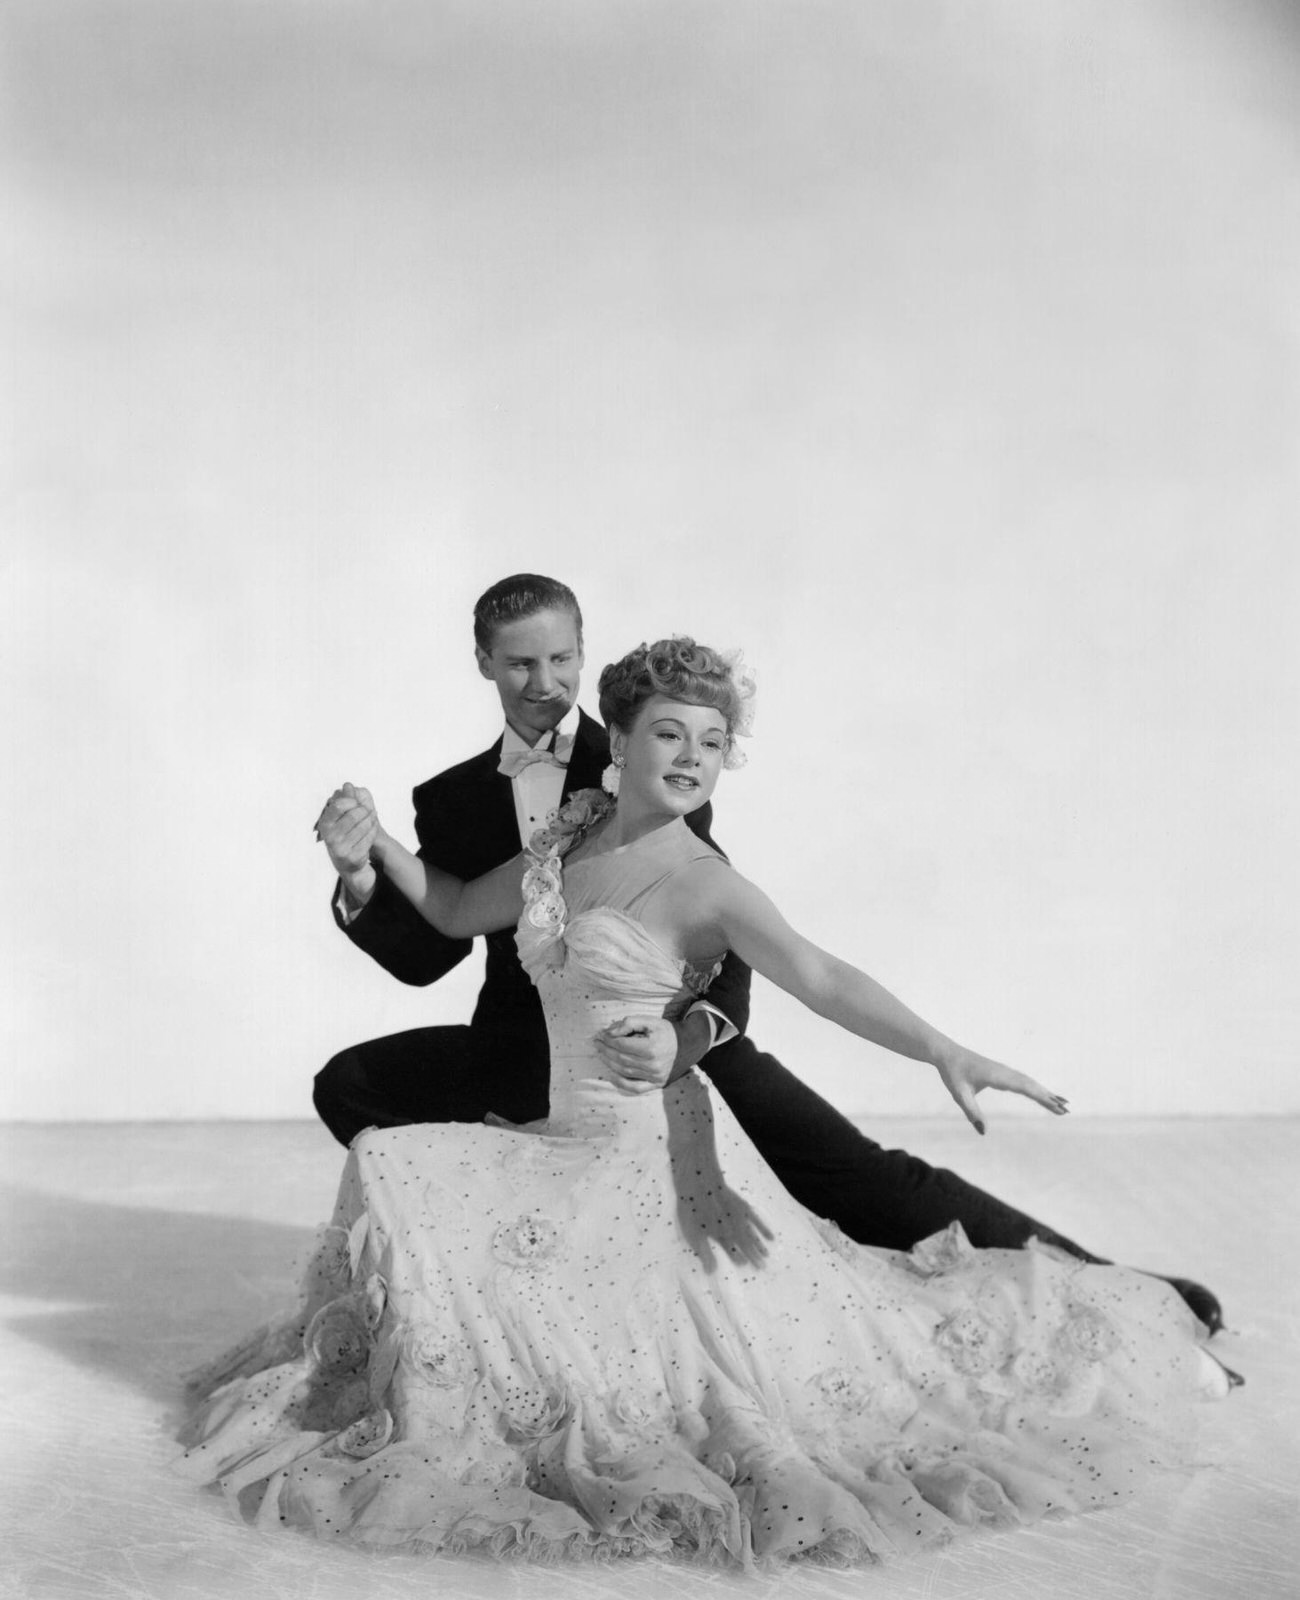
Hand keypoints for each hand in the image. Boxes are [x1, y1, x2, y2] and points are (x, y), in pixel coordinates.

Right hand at [314, 783, 379, 876]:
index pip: (339, 805)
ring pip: (364, 825)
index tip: (355, 802)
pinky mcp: (354, 856)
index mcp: (325, 824)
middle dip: (364, 810)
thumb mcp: (340, 818)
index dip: (351, 801)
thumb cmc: (343, 834)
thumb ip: (345, 801)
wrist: (346, 862)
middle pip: (354, 814)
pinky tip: (373, 826)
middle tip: (368, 810)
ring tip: (371, 816)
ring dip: (371, 819)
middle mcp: (330, 837)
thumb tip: (348, 784)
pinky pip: (370, 837)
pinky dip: (374, 829)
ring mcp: (341, 848)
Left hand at [593, 1016, 681, 1093]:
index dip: (608, 1039)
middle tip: (596, 1043)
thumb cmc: (667, 1031)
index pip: (622, 1045)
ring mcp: (654, 1077)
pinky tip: (611, 1075)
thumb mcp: (650, 1021)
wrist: (688, 1045)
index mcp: (651, 1048)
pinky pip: (635, 1087)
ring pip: (625, 1071)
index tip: (600, 1034)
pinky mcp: (656, 1084)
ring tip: (600, 1053)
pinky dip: (621, 1083)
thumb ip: (630, 1023)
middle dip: (605, 1050)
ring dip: (609, 1062)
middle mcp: (653, 1065)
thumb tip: (610, 1033)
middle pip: (621, 1058)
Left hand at [935, 1046, 1068, 1134]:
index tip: (1057, 1106)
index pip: (1025, 1088)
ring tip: (1062, 1103)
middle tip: (1067, 1110)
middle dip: (1049, 1097)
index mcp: (997, 1076)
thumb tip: (983, 1132)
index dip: (1042, 1097)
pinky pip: (1022, 1080)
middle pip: (1031, 1085)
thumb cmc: (952, 1073)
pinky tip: (1041, 1093)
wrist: (947, 1053)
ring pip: (1029, 1082)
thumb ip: (971, 1113)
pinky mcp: (1001, 1072)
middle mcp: (1004, 1072)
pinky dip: (1035, 1087)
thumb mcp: (959, 1095)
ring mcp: (1004, 1071)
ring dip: (1045, 1092)